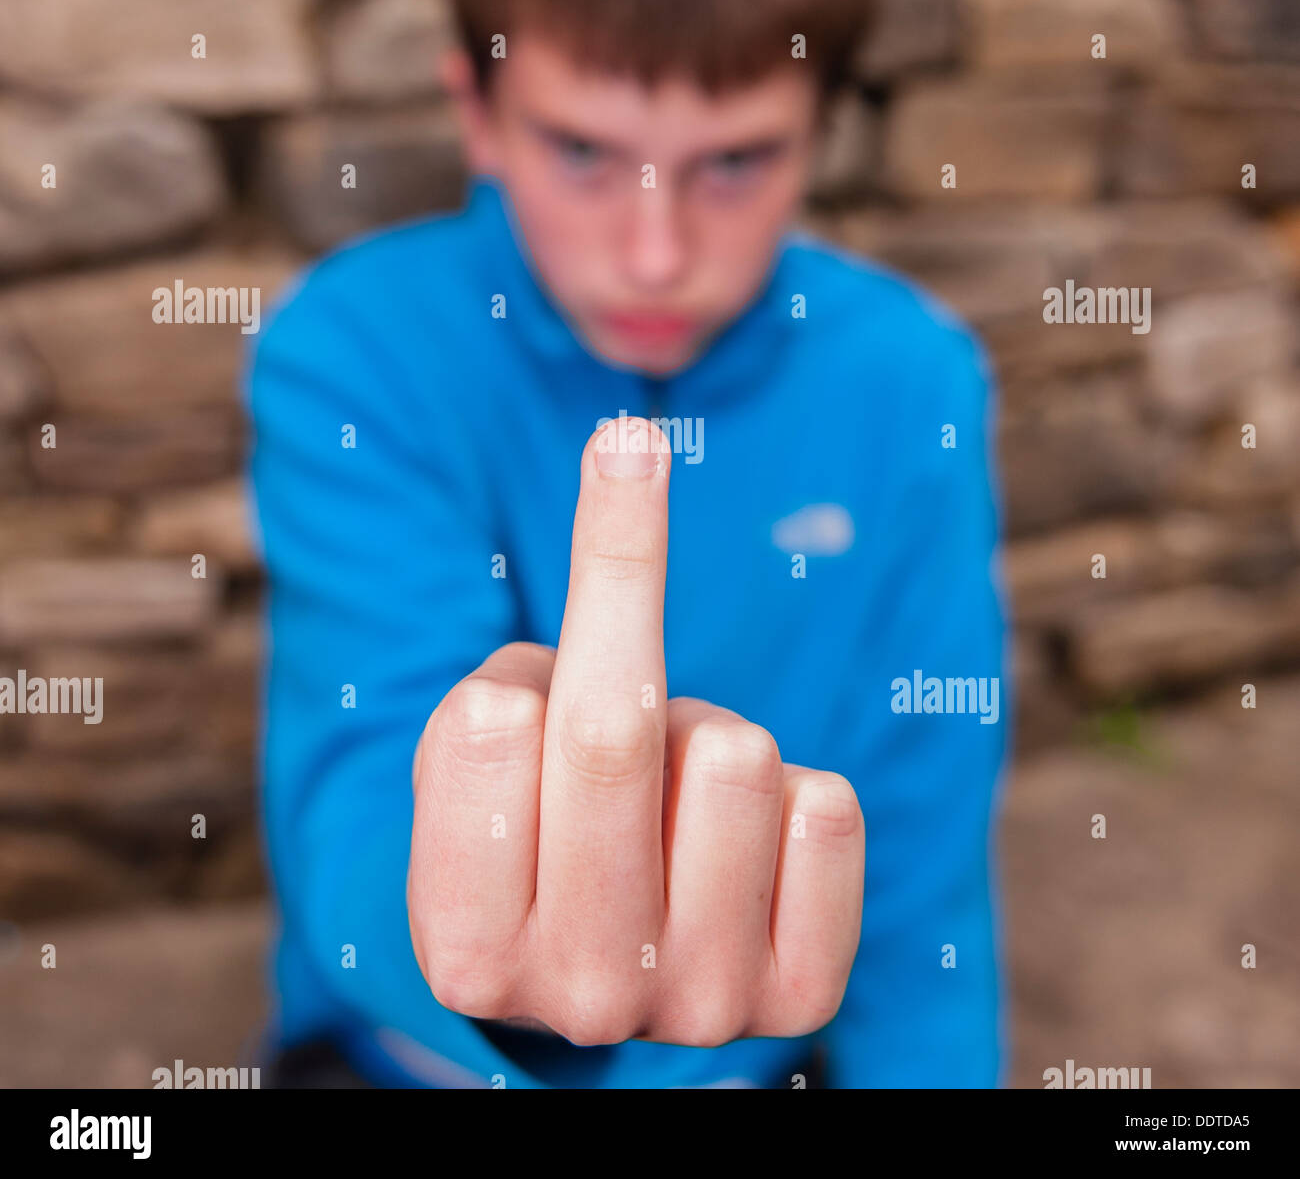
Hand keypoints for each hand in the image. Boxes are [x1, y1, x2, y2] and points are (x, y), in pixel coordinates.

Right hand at [409, 417, 863, 1046]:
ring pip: (736, 756)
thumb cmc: (525, 826)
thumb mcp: (470, 762)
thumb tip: (629, 454)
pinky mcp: (799, 998)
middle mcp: (580, 994)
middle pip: (612, 733)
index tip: (621, 446)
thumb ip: (522, 639)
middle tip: (636, 457)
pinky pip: (828, 808)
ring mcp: (697, 1007)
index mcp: (465, 949)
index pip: (490, 724)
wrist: (601, 960)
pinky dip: (789, 791)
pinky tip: (742, 840)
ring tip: (672, 784)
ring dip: (704, 729)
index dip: (545, 594)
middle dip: (625, 575)